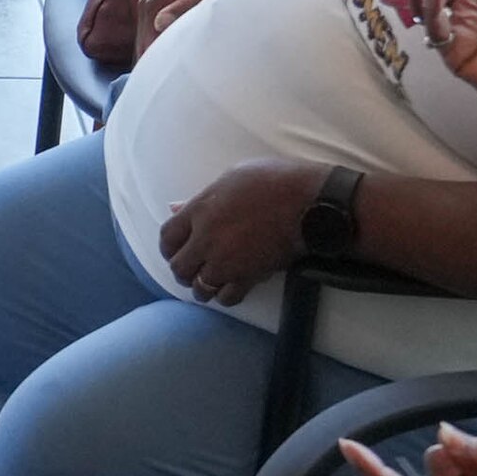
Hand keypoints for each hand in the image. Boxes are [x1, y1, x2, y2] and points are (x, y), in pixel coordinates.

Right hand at [137, 0, 248, 47]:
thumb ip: (192, 7)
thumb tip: (159, 22)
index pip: (152, 2)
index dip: (145, 32)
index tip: (145, 58)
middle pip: (151, 1)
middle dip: (144, 32)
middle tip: (144, 62)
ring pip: (160, 1)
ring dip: (153, 27)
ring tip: (153, 54)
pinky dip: (167, 20)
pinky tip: (169, 37)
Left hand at [155, 156, 322, 301]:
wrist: (309, 202)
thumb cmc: (274, 180)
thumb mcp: (231, 177)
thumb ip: (200, 197)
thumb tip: (175, 207)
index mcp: (200, 210)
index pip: (167, 237)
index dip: (168, 247)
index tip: (176, 250)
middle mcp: (206, 239)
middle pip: (178, 267)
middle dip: (183, 270)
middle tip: (194, 269)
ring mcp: (225, 261)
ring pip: (199, 287)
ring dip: (202, 286)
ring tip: (212, 281)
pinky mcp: (248, 276)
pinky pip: (227, 298)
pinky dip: (226, 296)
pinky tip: (232, 288)